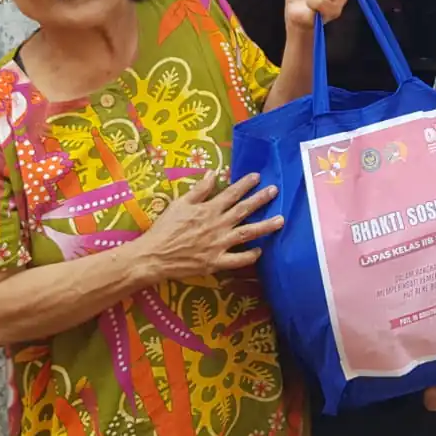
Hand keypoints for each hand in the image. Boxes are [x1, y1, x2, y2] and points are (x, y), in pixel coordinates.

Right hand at [142, 171, 283, 277]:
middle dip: (260, 199)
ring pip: (247, 234)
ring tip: (280, 220)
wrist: (154, 255)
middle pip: (243, 210)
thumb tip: (213, 173)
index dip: (245, 184)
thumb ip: (199, 190)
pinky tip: (260, 251)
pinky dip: (250, 256)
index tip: (257, 176)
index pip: (231, 193)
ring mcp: (218, 244)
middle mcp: (217, 225)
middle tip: (274, 190)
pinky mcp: (216, 262)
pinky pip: (237, 260)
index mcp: (208, 210)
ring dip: (265, 226)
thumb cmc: (165, 228)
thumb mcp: (179, 203)